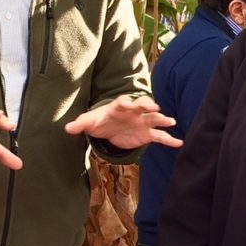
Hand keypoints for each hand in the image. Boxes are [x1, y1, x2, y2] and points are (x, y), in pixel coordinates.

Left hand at [64, 94, 180, 148]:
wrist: (108, 127)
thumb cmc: (99, 121)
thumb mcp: (88, 122)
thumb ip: (79, 124)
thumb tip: (67, 128)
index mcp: (118, 107)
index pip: (124, 102)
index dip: (127, 102)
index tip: (130, 104)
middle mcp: (133, 112)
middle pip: (142, 106)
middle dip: (148, 106)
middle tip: (155, 108)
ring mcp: (142, 122)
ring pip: (153, 119)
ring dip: (162, 119)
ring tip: (171, 121)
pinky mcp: (146, 133)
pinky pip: (159, 136)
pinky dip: (169, 139)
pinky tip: (178, 143)